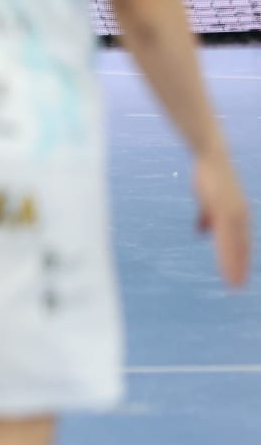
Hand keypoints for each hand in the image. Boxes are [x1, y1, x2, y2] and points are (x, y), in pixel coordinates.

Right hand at [193, 153, 250, 287]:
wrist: (211, 157)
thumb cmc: (209, 175)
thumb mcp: (207, 199)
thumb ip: (207, 216)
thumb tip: (203, 230)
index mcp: (237, 215)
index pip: (240, 242)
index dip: (238, 259)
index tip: (236, 276)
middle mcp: (240, 217)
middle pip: (241, 247)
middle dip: (239, 267)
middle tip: (236, 287)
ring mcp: (235, 214)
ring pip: (236, 246)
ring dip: (233, 264)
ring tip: (232, 282)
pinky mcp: (227, 211)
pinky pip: (226, 237)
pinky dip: (226, 252)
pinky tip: (223, 261)